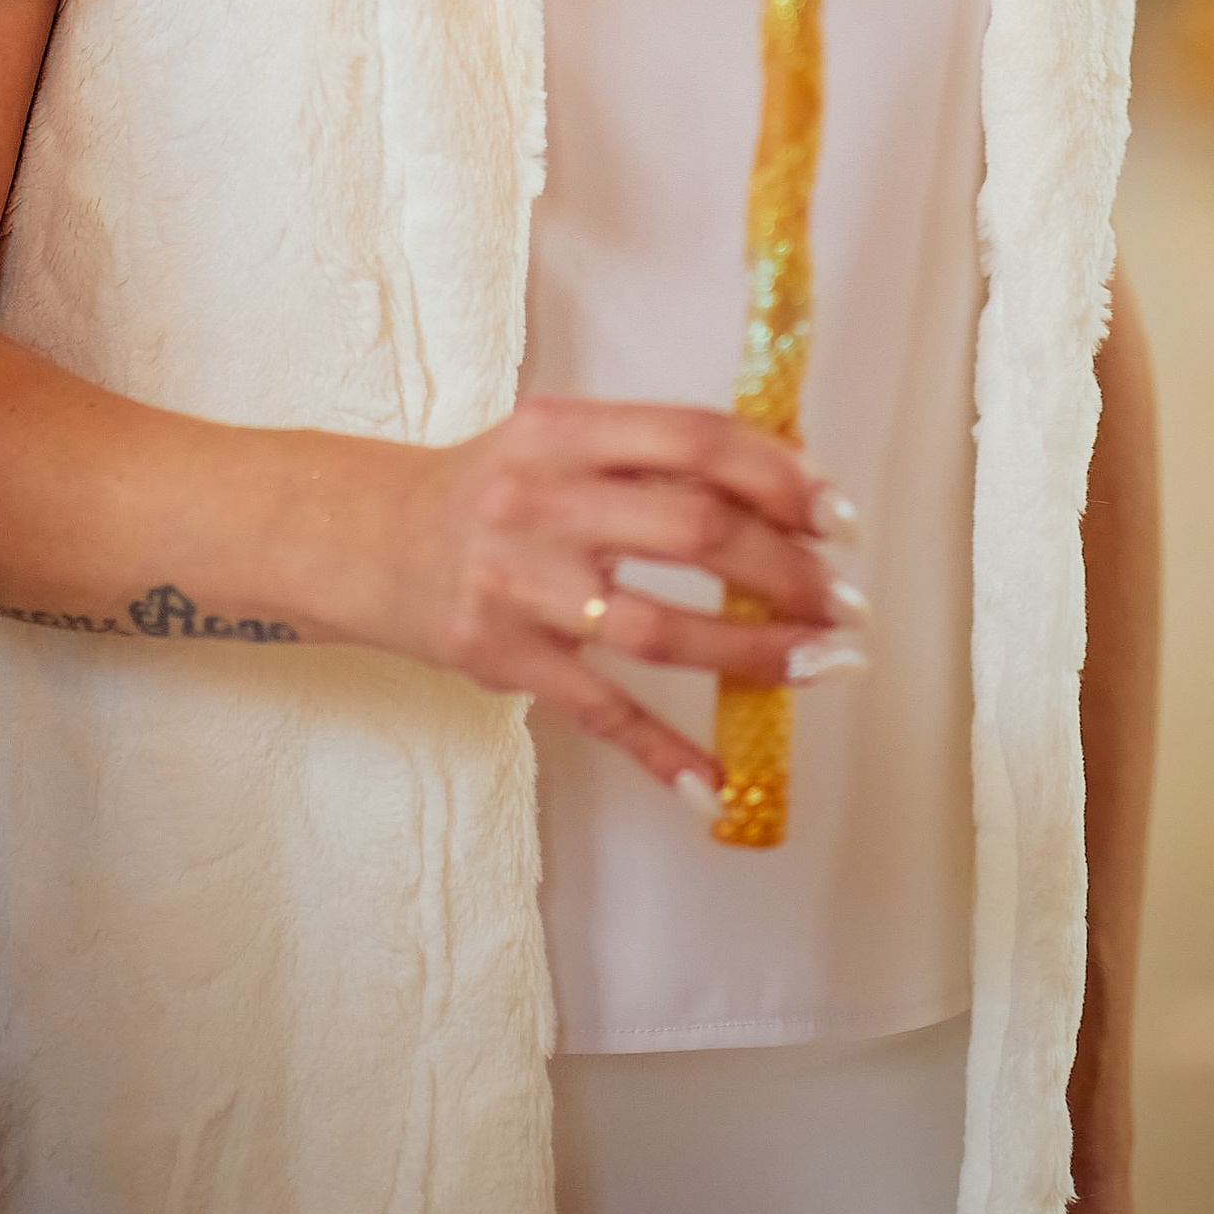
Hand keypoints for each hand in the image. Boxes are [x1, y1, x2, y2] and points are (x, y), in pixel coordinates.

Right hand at [350, 398, 865, 805]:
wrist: (369, 537)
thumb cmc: (491, 486)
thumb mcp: (558, 437)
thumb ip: (650, 452)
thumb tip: (785, 483)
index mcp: (564, 429)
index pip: (693, 440)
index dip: (778, 475)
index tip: (836, 514)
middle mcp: (542, 500)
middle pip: (691, 530)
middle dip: (787, 568)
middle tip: (843, 600)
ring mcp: (520, 584)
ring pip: (659, 628)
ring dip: (755, 652)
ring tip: (824, 664)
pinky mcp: (504, 659)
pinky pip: (600, 711)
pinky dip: (662, 752)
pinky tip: (718, 783)